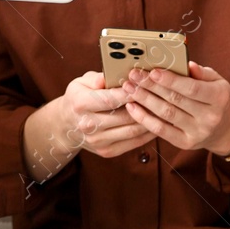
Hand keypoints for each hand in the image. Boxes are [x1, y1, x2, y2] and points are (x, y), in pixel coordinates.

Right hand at [34, 72, 154, 158]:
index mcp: (81, 104)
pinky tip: (156, 122)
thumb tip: (110, 76)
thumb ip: (97, 78)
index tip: (146, 83)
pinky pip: (134, 142)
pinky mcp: (107, 152)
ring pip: (132, 130)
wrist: (67, 125)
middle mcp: (88, 125)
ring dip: (150, 120)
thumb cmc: (79, 98)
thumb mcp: (80, 82)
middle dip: (145, 105)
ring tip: (163, 108)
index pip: (111, 99)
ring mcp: (98, 141)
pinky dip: (148, 133)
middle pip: (125, 116)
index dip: (131, 92)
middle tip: (161, 95)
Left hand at [122, 62, 229, 152]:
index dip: (171, 80)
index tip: (153, 71)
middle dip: (152, 86)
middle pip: (175, 100)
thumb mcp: (216, 81)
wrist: (223, 128)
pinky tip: (132, 107)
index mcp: (219, 97)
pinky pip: (161, 130)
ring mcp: (198, 132)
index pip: (192, 88)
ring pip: (166, 114)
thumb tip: (188, 64)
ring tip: (129, 88)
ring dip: (145, 100)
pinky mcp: (185, 143)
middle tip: (134, 75)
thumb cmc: (214, 98)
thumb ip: (202, 73)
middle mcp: (210, 117)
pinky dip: (144, 118)